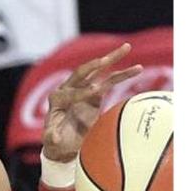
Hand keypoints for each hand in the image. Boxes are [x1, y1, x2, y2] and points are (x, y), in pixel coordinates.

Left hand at [43, 42, 142, 161]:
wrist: (65, 142)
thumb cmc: (56, 142)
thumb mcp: (52, 141)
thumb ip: (52, 137)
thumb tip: (52, 136)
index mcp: (57, 99)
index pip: (70, 92)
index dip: (82, 92)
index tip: (96, 91)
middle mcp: (68, 89)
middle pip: (83, 72)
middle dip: (95, 64)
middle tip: (107, 58)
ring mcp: (83, 89)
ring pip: (99, 72)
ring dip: (113, 60)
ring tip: (127, 47)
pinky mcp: (95, 93)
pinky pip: (110, 81)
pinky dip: (123, 75)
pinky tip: (137, 68)